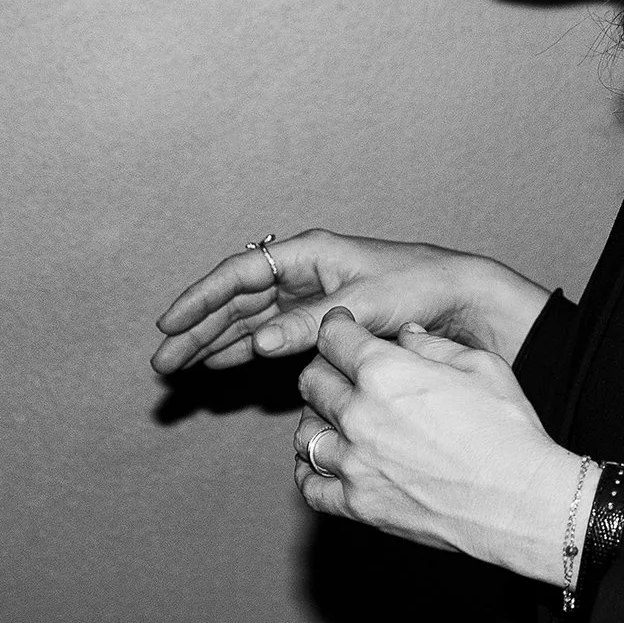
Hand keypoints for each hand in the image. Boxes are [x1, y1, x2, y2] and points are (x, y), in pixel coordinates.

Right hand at [150, 229, 549, 375]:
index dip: (201, 299)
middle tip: (163, 361)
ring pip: (247, 322)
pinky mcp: (319, 325)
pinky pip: (270, 338)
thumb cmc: (419, 286)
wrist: (460, 301)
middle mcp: (302, 274)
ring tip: (179, 368)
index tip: (170, 323)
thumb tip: (259, 343)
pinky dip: (244, 352)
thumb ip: (310, 324)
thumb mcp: (365, 305)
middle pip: (234, 302)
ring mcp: (308, 300)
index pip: (239, 274)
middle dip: (197, 330)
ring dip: (213, 344)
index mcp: (308, 253)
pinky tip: (220, 365)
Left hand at [292, 312, 584, 585]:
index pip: (333, 337)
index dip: (338, 329)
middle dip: (325, 371)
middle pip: (312, 381)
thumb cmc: (510, 432)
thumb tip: (405, 335)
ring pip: (305, 432)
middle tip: (342, 375)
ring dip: (316, 420)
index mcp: (385, 371)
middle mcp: (359, 414)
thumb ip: (432, 345)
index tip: (344, 333)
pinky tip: (325, 464)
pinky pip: (310, 486)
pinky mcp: (359, 506)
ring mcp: (354, 463)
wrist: (524, 502)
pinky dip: (310, 472)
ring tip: (335, 420)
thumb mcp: (482, 367)